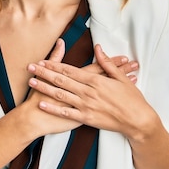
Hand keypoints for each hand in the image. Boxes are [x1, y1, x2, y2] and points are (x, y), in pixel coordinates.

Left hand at [27, 44, 156, 137]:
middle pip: (62, 80)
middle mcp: (88, 92)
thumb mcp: (120, 78)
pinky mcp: (86, 118)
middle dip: (44, 73)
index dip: (55, 65)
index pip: (70, 70)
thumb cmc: (132, 99)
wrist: (138, 121)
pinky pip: (66, 113)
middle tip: (30, 68)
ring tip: (31, 82)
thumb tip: (98, 48)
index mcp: (96, 81)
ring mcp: (86, 106)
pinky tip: (42, 104)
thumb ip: (107, 63)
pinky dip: (53, 108)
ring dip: (45, 88)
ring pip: (61, 94)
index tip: (43, 61)